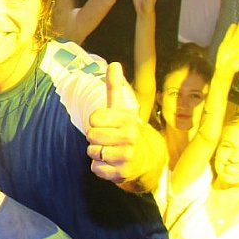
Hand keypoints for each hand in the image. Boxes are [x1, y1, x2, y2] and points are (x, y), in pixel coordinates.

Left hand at [85, 62, 149, 182]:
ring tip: (111, 150)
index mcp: (128, 120)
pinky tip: (112, 163)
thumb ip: (115, 87)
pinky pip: (95, 168)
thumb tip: (114, 64)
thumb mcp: (123, 108)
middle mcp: (129, 138)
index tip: (107, 123)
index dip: (96, 121)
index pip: (94, 118)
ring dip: (96, 152)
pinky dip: (99, 167)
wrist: (148, 158)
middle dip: (95, 138)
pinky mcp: (121, 174)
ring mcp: (126, 157)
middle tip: (108, 138)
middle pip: (90, 136)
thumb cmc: (128, 129)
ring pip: (91, 152)